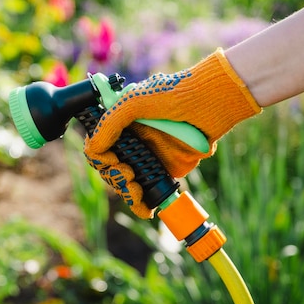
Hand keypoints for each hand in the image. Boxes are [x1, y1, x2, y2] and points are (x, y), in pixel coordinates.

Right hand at [84, 49, 261, 218]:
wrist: (209, 103)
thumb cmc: (172, 94)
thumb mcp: (133, 102)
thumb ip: (109, 124)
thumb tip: (94, 150)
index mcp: (119, 125)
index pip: (97, 147)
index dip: (100, 157)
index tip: (113, 159)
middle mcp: (131, 142)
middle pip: (108, 169)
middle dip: (114, 176)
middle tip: (128, 173)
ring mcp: (147, 158)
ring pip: (124, 183)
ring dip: (125, 191)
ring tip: (135, 187)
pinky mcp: (164, 171)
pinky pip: (146, 194)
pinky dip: (141, 205)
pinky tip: (144, 209)